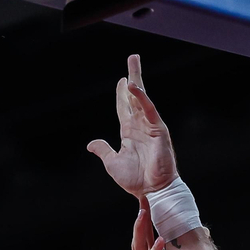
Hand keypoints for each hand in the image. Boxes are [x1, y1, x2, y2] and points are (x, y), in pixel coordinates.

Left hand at [86, 55, 178, 198]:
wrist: (151, 192)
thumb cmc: (136, 180)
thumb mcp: (112, 163)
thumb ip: (103, 150)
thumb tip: (91, 144)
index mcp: (130, 132)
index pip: (124, 107)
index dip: (122, 93)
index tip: (122, 80)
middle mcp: (140, 125)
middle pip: (135, 96)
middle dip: (133, 77)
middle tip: (133, 58)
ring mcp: (150, 126)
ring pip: (142, 98)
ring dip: (138, 80)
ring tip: (134, 63)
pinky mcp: (159, 129)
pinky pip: (149, 109)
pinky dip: (142, 97)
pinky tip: (134, 86)